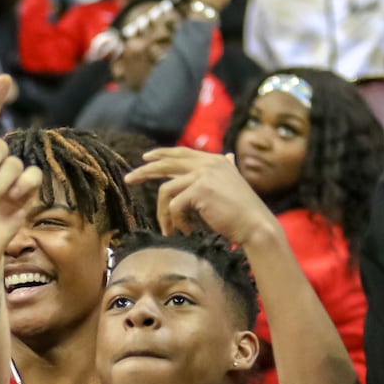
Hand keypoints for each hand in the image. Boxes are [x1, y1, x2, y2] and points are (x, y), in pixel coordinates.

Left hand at [125, 148, 279, 242]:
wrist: (255, 226)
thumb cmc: (242, 211)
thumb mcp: (232, 183)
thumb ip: (225, 169)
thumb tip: (228, 156)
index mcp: (215, 161)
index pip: (181, 152)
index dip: (162, 154)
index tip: (145, 158)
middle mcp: (208, 164)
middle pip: (166, 164)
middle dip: (144, 171)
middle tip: (128, 179)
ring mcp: (203, 175)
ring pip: (166, 191)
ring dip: (163, 214)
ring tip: (169, 230)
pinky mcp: (199, 190)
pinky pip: (174, 207)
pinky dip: (176, 222)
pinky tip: (186, 231)